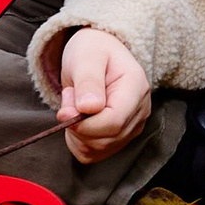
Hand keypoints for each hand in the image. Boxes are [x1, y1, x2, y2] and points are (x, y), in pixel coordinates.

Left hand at [55, 28, 152, 163]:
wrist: (98, 52)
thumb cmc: (93, 50)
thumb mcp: (86, 57)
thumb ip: (88, 81)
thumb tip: (88, 108)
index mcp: (136, 87)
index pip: (113, 122)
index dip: (85, 124)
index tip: (65, 111)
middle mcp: (140, 110)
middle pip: (105, 140)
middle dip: (78, 126)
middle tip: (70, 98)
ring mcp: (132, 127)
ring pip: (98, 150)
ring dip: (76, 133)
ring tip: (76, 104)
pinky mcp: (120, 138)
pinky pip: (93, 154)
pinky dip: (78, 142)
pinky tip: (79, 119)